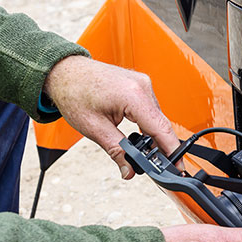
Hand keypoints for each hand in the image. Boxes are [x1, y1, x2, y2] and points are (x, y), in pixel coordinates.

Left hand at [43, 55, 178, 178]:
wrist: (64, 72)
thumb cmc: (74, 93)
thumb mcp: (94, 129)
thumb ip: (117, 151)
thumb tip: (129, 170)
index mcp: (133, 95)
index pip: (161, 129)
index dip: (171, 151)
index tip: (178, 168)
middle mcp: (142, 86)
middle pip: (161, 124)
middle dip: (160, 146)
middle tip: (156, 167)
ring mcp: (143, 83)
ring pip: (157, 117)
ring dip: (152, 135)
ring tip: (144, 153)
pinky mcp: (139, 84)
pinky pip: (151, 108)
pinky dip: (147, 123)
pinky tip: (140, 135)